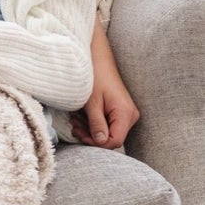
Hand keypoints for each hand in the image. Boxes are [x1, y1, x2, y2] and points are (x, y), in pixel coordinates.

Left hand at [70, 19, 138, 148]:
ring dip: (89, 129)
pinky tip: (81, 116)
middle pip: (111, 138)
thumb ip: (97, 124)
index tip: (80, 134)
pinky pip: (107, 124)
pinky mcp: (119, 111)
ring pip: (108, 132)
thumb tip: (101, 142)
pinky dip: (93, 123)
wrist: (99, 61)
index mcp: (125, 114)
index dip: (97, 143)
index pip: (115, 141)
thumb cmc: (94, 79)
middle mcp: (130, 116)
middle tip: (74, 126)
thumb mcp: (92, 103)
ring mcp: (126, 114)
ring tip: (75, 119)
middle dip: (91, 135)